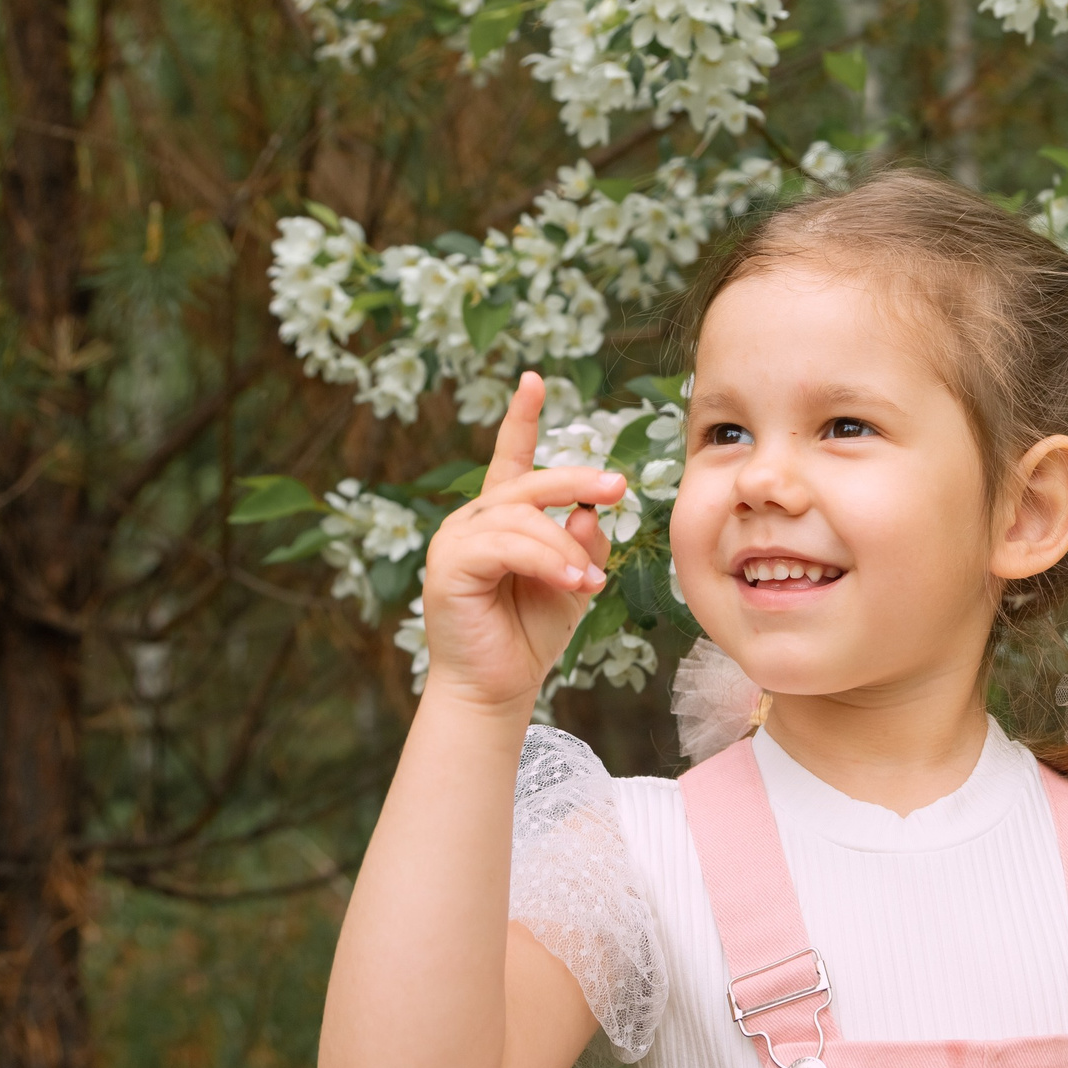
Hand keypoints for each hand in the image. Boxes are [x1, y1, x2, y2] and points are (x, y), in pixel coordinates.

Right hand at [417, 372, 627, 712]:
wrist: (498, 688)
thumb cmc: (531, 634)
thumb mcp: (574, 581)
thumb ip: (584, 542)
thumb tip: (588, 508)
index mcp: (502, 519)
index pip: (511, 458)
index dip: (521, 418)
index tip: (534, 380)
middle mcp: (474, 521)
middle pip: (528, 483)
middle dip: (576, 481)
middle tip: (618, 488)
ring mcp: (456, 540)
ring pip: (521, 517)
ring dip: (565, 546)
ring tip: (591, 580)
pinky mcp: (450, 566)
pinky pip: (507, 546)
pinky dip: (547, 560)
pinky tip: (574, 582)